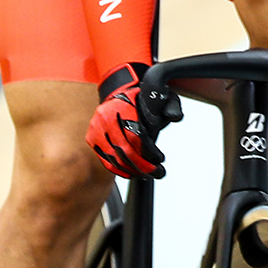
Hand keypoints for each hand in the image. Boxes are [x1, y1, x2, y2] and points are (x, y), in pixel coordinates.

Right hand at [87, 63, 179, 179]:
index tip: (160, 159)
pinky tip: (130, 173)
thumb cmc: (140, 99)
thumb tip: (175, 116)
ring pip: (113, 157)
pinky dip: (118, 169)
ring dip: (131, 170)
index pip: (135, 134)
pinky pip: (105, 159)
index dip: (148, 151)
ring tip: (145, 174)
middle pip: (123, 148)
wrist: (118, 93)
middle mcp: (106, 116)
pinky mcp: (92, 138)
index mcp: (123, 105)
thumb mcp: (157, 98)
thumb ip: (169, 107)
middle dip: (141, 165)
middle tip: (155, 172)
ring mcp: (96, 128)